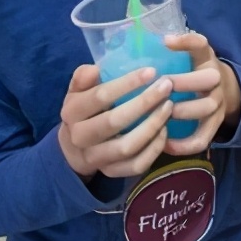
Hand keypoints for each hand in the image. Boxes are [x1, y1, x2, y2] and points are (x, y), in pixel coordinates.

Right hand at [58, 64, 174, 179]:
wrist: (73, 149)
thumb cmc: (85, 111)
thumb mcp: (78, 91)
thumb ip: (84, 78)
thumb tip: (95, 68)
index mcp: (72, 112)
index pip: (100, 96)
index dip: (127, 83)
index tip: (152, 71)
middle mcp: (80, 137)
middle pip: (114, 122)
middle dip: (144, 103)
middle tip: (166, 87)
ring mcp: (95, 158)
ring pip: (127, 146)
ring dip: (152, 126)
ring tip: (169, 107)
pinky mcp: (111, 172)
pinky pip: (136, 165)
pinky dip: (154, 149)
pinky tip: (164, 131)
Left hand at [161, 32, 237, 155]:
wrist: (225, 91)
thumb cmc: (194, 72)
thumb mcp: (189, 55)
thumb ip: (171, 51)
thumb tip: (145, 43)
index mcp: (206, 59)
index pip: (201, 44)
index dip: (186, 41)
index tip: (165, 42)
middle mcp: (216, 79)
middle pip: (208, 78)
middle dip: (184, 82)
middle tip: (161, 86)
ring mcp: (218, 103)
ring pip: (206, 108)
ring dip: (183, 111)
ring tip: (161, 115)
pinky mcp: (215, 125)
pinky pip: (203, 138)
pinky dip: (185, 144)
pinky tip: (165, 144)